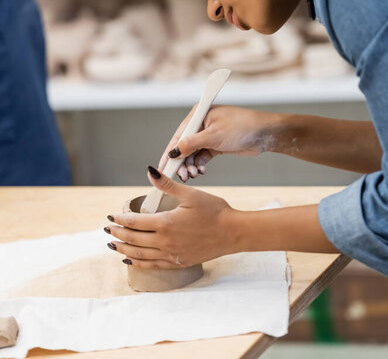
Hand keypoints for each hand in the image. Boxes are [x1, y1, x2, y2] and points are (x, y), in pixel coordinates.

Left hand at [105, 167, 240, 268]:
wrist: (232, 232)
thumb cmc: (214, 211)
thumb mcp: (190, 194)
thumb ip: (167, 185)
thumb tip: (149, 171)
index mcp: (165, 223)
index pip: (134, 222)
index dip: (119, 219)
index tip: (110, 216)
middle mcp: (165, 242)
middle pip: (132, 239)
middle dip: (117, 234)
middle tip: (107, 230)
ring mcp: (171, 255)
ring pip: (139, 254)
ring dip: (123, 250)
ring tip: (112, 245)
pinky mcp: (178, 262)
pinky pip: (152, 265)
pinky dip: (137, 263)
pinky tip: (130, 260)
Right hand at [158, 105, 284, 180]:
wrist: (265, 133)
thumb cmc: (241, 127)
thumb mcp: (214, 136)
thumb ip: (191, 144)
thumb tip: (172, 152)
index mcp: (198, 115)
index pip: (178, 135)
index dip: (169, 152)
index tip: (163, 167)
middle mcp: (201, 124)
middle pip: (184, 145)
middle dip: (181, 162)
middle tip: (182, 176)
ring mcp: (209, 135)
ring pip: (192, 153)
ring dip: (191, 165)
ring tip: (193, 175)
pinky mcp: (216, 145)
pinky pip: (202, 156)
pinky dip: (200, 164)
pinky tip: (201, 171)